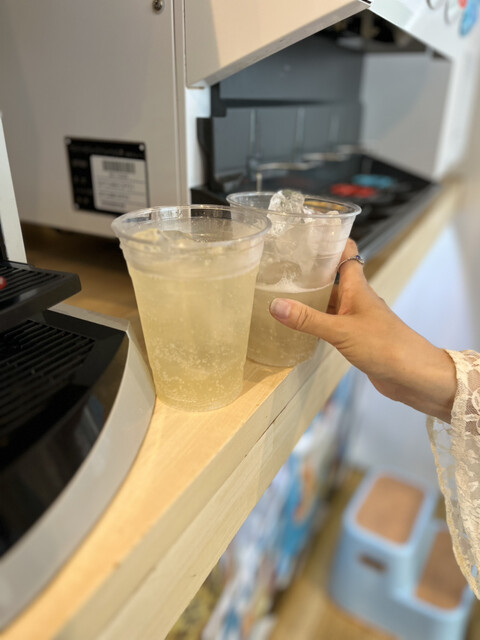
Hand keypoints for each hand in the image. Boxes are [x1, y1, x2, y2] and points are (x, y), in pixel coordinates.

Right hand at [269, 239, 456, 422]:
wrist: (412, 375)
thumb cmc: (384, 345)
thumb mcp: (341, 331)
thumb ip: (308, 319)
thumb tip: (275, 305)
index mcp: (358, 288)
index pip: (346, 254)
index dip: (332, 241)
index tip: (309, 233)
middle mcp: (358, 299)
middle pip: (334, 278)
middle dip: (312, 272)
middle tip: (283, 267)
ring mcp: (358, 318)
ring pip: (331, 302)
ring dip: (313, 298)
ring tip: (284, 293)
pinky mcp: (357, 337)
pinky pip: (333, 323)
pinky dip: (318, 321)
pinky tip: (302, 325)